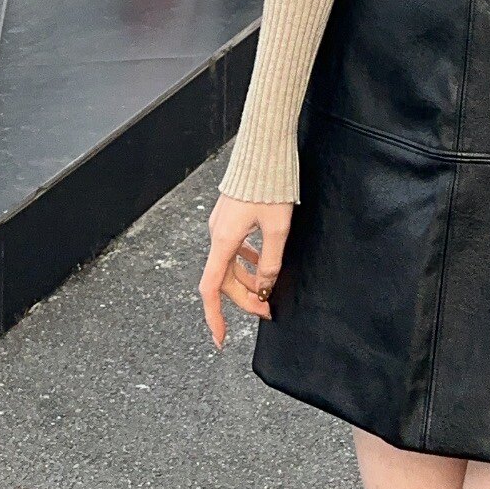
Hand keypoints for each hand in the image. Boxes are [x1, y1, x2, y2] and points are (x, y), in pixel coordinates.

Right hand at [200, 194, 291, 343]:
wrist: (263, 149)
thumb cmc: (269, 184)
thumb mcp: (277, 228)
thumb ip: (270, 261)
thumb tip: (265, 285)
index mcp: (224, 240)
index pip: (212, 289)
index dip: (215, 317)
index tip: (221, 339)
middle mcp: (218, 234)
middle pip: (225, 279)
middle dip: (245, 298)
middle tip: (268, 309)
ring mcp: (222, 224)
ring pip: (230, 264)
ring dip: (247, 280)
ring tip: (269, 288)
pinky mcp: (230, 216)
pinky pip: (234, 248)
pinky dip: (246, 261)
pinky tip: (260, 261)